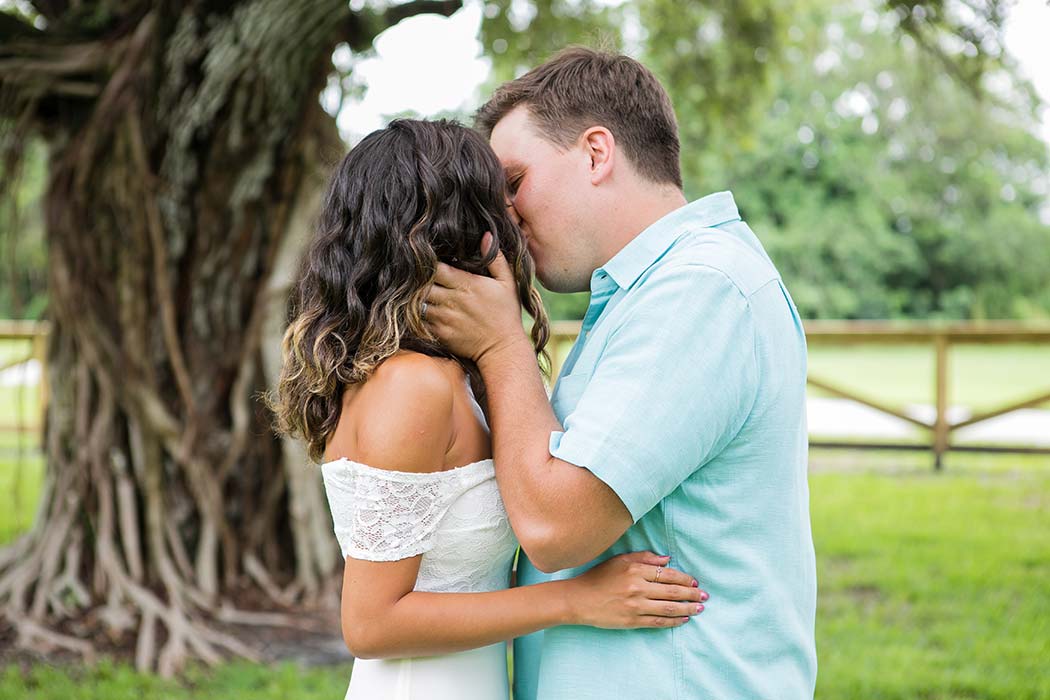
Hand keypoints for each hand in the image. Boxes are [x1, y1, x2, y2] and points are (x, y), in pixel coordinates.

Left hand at [424, 232, 526, 364]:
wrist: (503, 349)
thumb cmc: (506, 314)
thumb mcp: (507, 283)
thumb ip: (496, 258)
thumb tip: (486, 236)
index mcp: (466, 284)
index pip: (435, 267)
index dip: (427, 262)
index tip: (426, 260)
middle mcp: (452, 300)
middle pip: (422, 284)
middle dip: (418, 279)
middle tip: (417, 275)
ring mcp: (444, 318)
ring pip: (419, 302)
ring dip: (417, 297)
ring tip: (417, 292)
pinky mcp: (440, 333)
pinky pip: (420, 320)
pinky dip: (418, 314)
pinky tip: (423, 310)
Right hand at [564, 551, 708, 628]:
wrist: (579, 600)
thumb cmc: (598, 577)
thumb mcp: (619, 561)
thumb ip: (644, 558)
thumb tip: (667, 559)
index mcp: (635, 570)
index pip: (668, 574)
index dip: (684, 579)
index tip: (695, 581)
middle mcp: (638, 588)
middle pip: (672, 592)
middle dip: (692, 594)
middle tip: (705, 595)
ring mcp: (635, 606)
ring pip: (669, 608)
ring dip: (688, 608)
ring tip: (700, 608)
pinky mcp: (632, 621)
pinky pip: (658, 622)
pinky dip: (673, 621)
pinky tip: (683, 619)